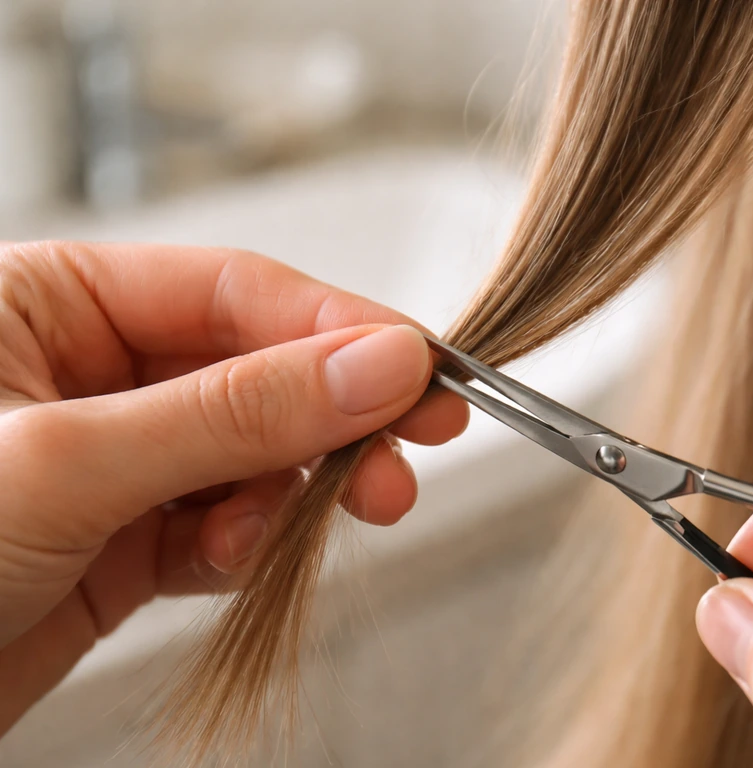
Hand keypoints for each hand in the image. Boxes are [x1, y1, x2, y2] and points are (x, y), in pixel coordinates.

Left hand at [0, 241, 466, 733]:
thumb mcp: (70, 461)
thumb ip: (234, 411)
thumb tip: (375, 364)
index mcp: (55, 302)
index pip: (237, 292)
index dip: (339, 328)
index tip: (420, 369)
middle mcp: (91, 371)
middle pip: (259, 371)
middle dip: (335, 415)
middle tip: (409, 447)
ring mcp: (116, 458)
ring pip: (253, 453)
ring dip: (298, 488)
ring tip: (339, 512)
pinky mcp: (126, 538)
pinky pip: (224, 524)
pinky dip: (248, 544)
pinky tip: (232, 560)